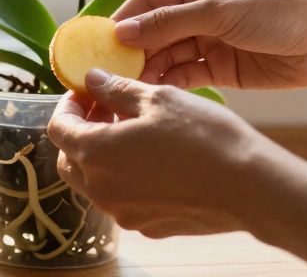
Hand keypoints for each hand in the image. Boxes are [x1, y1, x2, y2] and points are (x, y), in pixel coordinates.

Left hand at [46, 69, 266, 237]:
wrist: (249, 187)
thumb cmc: (203, 137)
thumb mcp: (157, 99)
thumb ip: (117, 90)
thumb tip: (92, 80)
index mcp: (95, 153)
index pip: (58, 128)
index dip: (68, 105)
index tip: (87, 91)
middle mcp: (102, 190)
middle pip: (70, 159)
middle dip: (81, 131)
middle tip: (107, 108)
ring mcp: (125, 213)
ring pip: (96, 182)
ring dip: (103, 154)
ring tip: (134, 130)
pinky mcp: (149, 226)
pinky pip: (124, 199)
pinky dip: (127, 177)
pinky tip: (156, 158)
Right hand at [112, 0, 306, 89]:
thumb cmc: (278, 10)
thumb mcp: (219, 11)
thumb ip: (170, 23)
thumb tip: (124, 32)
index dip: (123, 20)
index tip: (98, 42)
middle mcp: (199, 10)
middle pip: (154, 30)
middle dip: (132, 50)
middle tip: (107, 73)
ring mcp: (209, 40)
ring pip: (167, 55)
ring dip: (149, 70)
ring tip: (127, 88)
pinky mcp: (221, 68)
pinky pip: (186, 75)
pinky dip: (170, 83)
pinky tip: (153, 94)